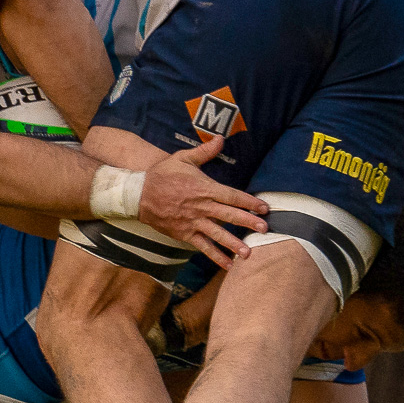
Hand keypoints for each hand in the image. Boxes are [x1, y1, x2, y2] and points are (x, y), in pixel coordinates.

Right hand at [137, 138, 268, 270]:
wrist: (138, 194)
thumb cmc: (162, 175)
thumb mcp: (182, 158)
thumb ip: (204, 151)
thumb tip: (221, 138)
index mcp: (204, 188)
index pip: (232, 195)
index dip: (249, 202)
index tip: (264, 208)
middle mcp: (201, 207)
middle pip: (229, 215)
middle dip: (248, 222)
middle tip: (264, 229)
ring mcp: (193, 222)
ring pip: (218, 234)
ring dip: (234, 243)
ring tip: (249, 252)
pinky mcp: (184, 234)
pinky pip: (203, 247)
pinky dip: (215, 256)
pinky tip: (228, 264)